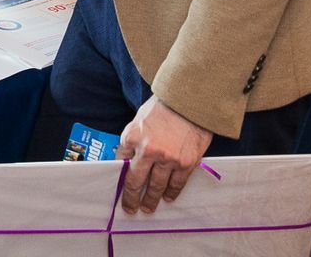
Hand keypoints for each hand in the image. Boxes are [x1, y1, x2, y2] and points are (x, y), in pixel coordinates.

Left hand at [116, 96, 212, 214]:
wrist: (190, 102)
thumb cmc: (164, 108)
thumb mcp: (140, 120)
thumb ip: (133, 139)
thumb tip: (127, 158)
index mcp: (133, 137)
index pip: (122, 162)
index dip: (120, 176)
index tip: (119, 188)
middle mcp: (149, 150)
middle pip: (136, 181)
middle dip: (132, 198)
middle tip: (130, 208)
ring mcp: (168, 159)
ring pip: (157, 187)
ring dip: (152, 200)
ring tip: (148, 208)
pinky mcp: (186, 163)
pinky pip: (177, 184)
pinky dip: (172, 193)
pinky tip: (168, 198)